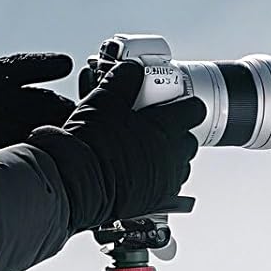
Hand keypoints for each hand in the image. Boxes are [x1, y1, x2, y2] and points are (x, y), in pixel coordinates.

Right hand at [24, 60, 206, 231]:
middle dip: (177, 132)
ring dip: (169, 155)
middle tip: (155, 126)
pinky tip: (140, 171)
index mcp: (166, 127)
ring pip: (179, 163)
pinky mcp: (155, 200)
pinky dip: (158, 176)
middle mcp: (173, 155)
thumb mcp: (104, 99)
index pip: (194, 110)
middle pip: (189, 139)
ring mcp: (166, 180)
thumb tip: (133, 69)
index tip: (173, 102)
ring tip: (145, 150)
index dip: (185, 104)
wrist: (76, 182)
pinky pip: (168, 186)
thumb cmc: (91, 143)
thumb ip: (124, 80)